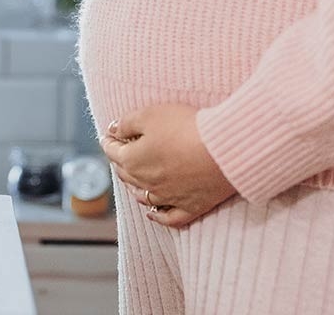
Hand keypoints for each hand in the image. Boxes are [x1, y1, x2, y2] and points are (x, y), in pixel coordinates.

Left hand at [102, 105, 235, 227]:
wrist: (224, 149)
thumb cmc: (187, 128)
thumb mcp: (150, 115)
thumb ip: (127, 123)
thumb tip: (112, 130)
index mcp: (133, 160)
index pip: (113, 151)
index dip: (109, 141)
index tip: (109, 135)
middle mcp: (146, 183)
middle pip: (126, 174)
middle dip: (120, 162)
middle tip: (120, 153)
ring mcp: (168, 198)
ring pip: (144, 197)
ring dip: (135, 187)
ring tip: (132, 179)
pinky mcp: (191, 207)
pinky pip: (168, 218)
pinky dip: (157, 216)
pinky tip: (152, 213)